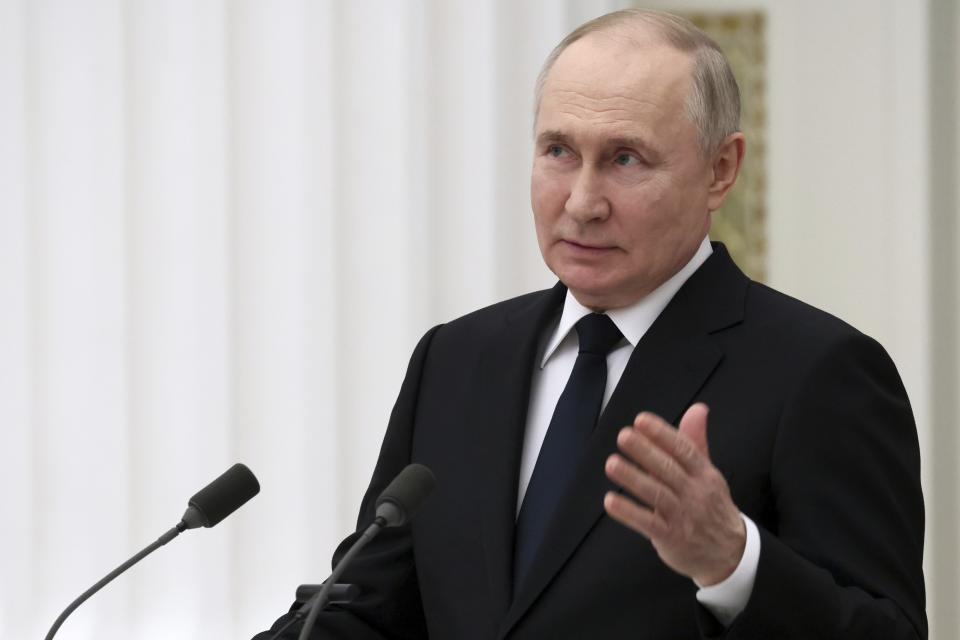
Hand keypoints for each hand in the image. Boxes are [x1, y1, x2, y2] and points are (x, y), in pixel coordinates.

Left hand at [603, 403, 745, 585]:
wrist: (729, 553)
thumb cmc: (711, 505)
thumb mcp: (708, 473)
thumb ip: (695, 441)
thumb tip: (698, 408)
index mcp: (705, 474)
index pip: (684, 450)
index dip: (662, 434)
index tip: (641, 420)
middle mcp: (695, 493)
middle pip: (669, 469)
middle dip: (645, 451)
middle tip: (623, 436)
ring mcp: (684, 516)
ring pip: (656, 494)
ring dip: (632, 478)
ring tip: (612, 463)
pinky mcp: (671, 538)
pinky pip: (648, 523)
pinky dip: (628, 512)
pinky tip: (610, 501)